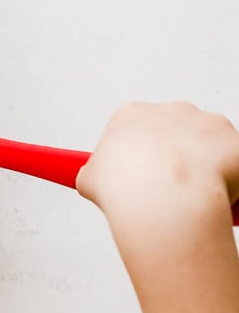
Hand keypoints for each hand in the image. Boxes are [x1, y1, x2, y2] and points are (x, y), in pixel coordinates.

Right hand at [77, 101, 238, 231]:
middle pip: (176, 131)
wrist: (164, 201)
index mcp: (132, 115)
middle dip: (175, 156)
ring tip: (187, 195)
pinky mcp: (235, 141)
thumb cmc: (129, 188)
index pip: (137, 129)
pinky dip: (227, 178)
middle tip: (166, 186)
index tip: (140, 174)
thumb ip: (99, 173)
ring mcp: (206, 123)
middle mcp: (170, 111)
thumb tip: (101, 181)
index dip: (140, 155)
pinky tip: (208, 195)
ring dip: (202, 166)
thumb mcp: (89, 180)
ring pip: (207, 145)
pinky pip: (233, 161)